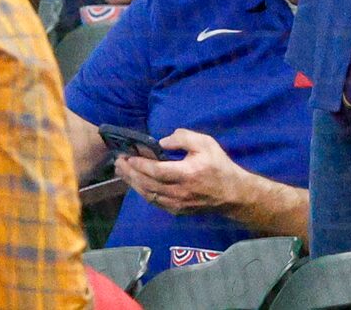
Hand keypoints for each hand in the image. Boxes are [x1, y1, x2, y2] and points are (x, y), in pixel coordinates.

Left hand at [116, 130, 250, 216]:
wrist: (232, 194)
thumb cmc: (218, 165)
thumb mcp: (205, 143)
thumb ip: (183, 138)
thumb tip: (162, 142)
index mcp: (186, 174)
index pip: (156, 171)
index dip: (140, 165)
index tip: (128, 157)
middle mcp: (178, 192)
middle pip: (148, 184)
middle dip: (130, 173)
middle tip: (118, 163)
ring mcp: (177, 204)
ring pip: (149, 196)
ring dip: (133, 184)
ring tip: (123, 172)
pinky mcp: (177, 211)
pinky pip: (155, 203)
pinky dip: (144, 193)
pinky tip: (138, 184)